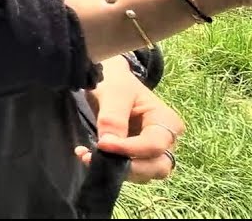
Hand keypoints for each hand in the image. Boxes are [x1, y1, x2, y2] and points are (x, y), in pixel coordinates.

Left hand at [77, 56, 184, 182]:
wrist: (108, 78)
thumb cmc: (116, 80)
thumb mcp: (114, 92)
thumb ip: (113, 117)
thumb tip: (109, 144)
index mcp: (166, 121)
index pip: (154, 146)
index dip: (129, 149)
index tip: (102, 144)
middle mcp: (165, 140)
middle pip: (157, 167)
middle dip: (129, 168)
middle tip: (96, 158)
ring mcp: (151, 150)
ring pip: (144, 174)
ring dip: (117, 170)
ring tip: (87, 156)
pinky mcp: (135, 156)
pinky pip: (128, 170)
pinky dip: (109, 168)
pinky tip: (86, 155)